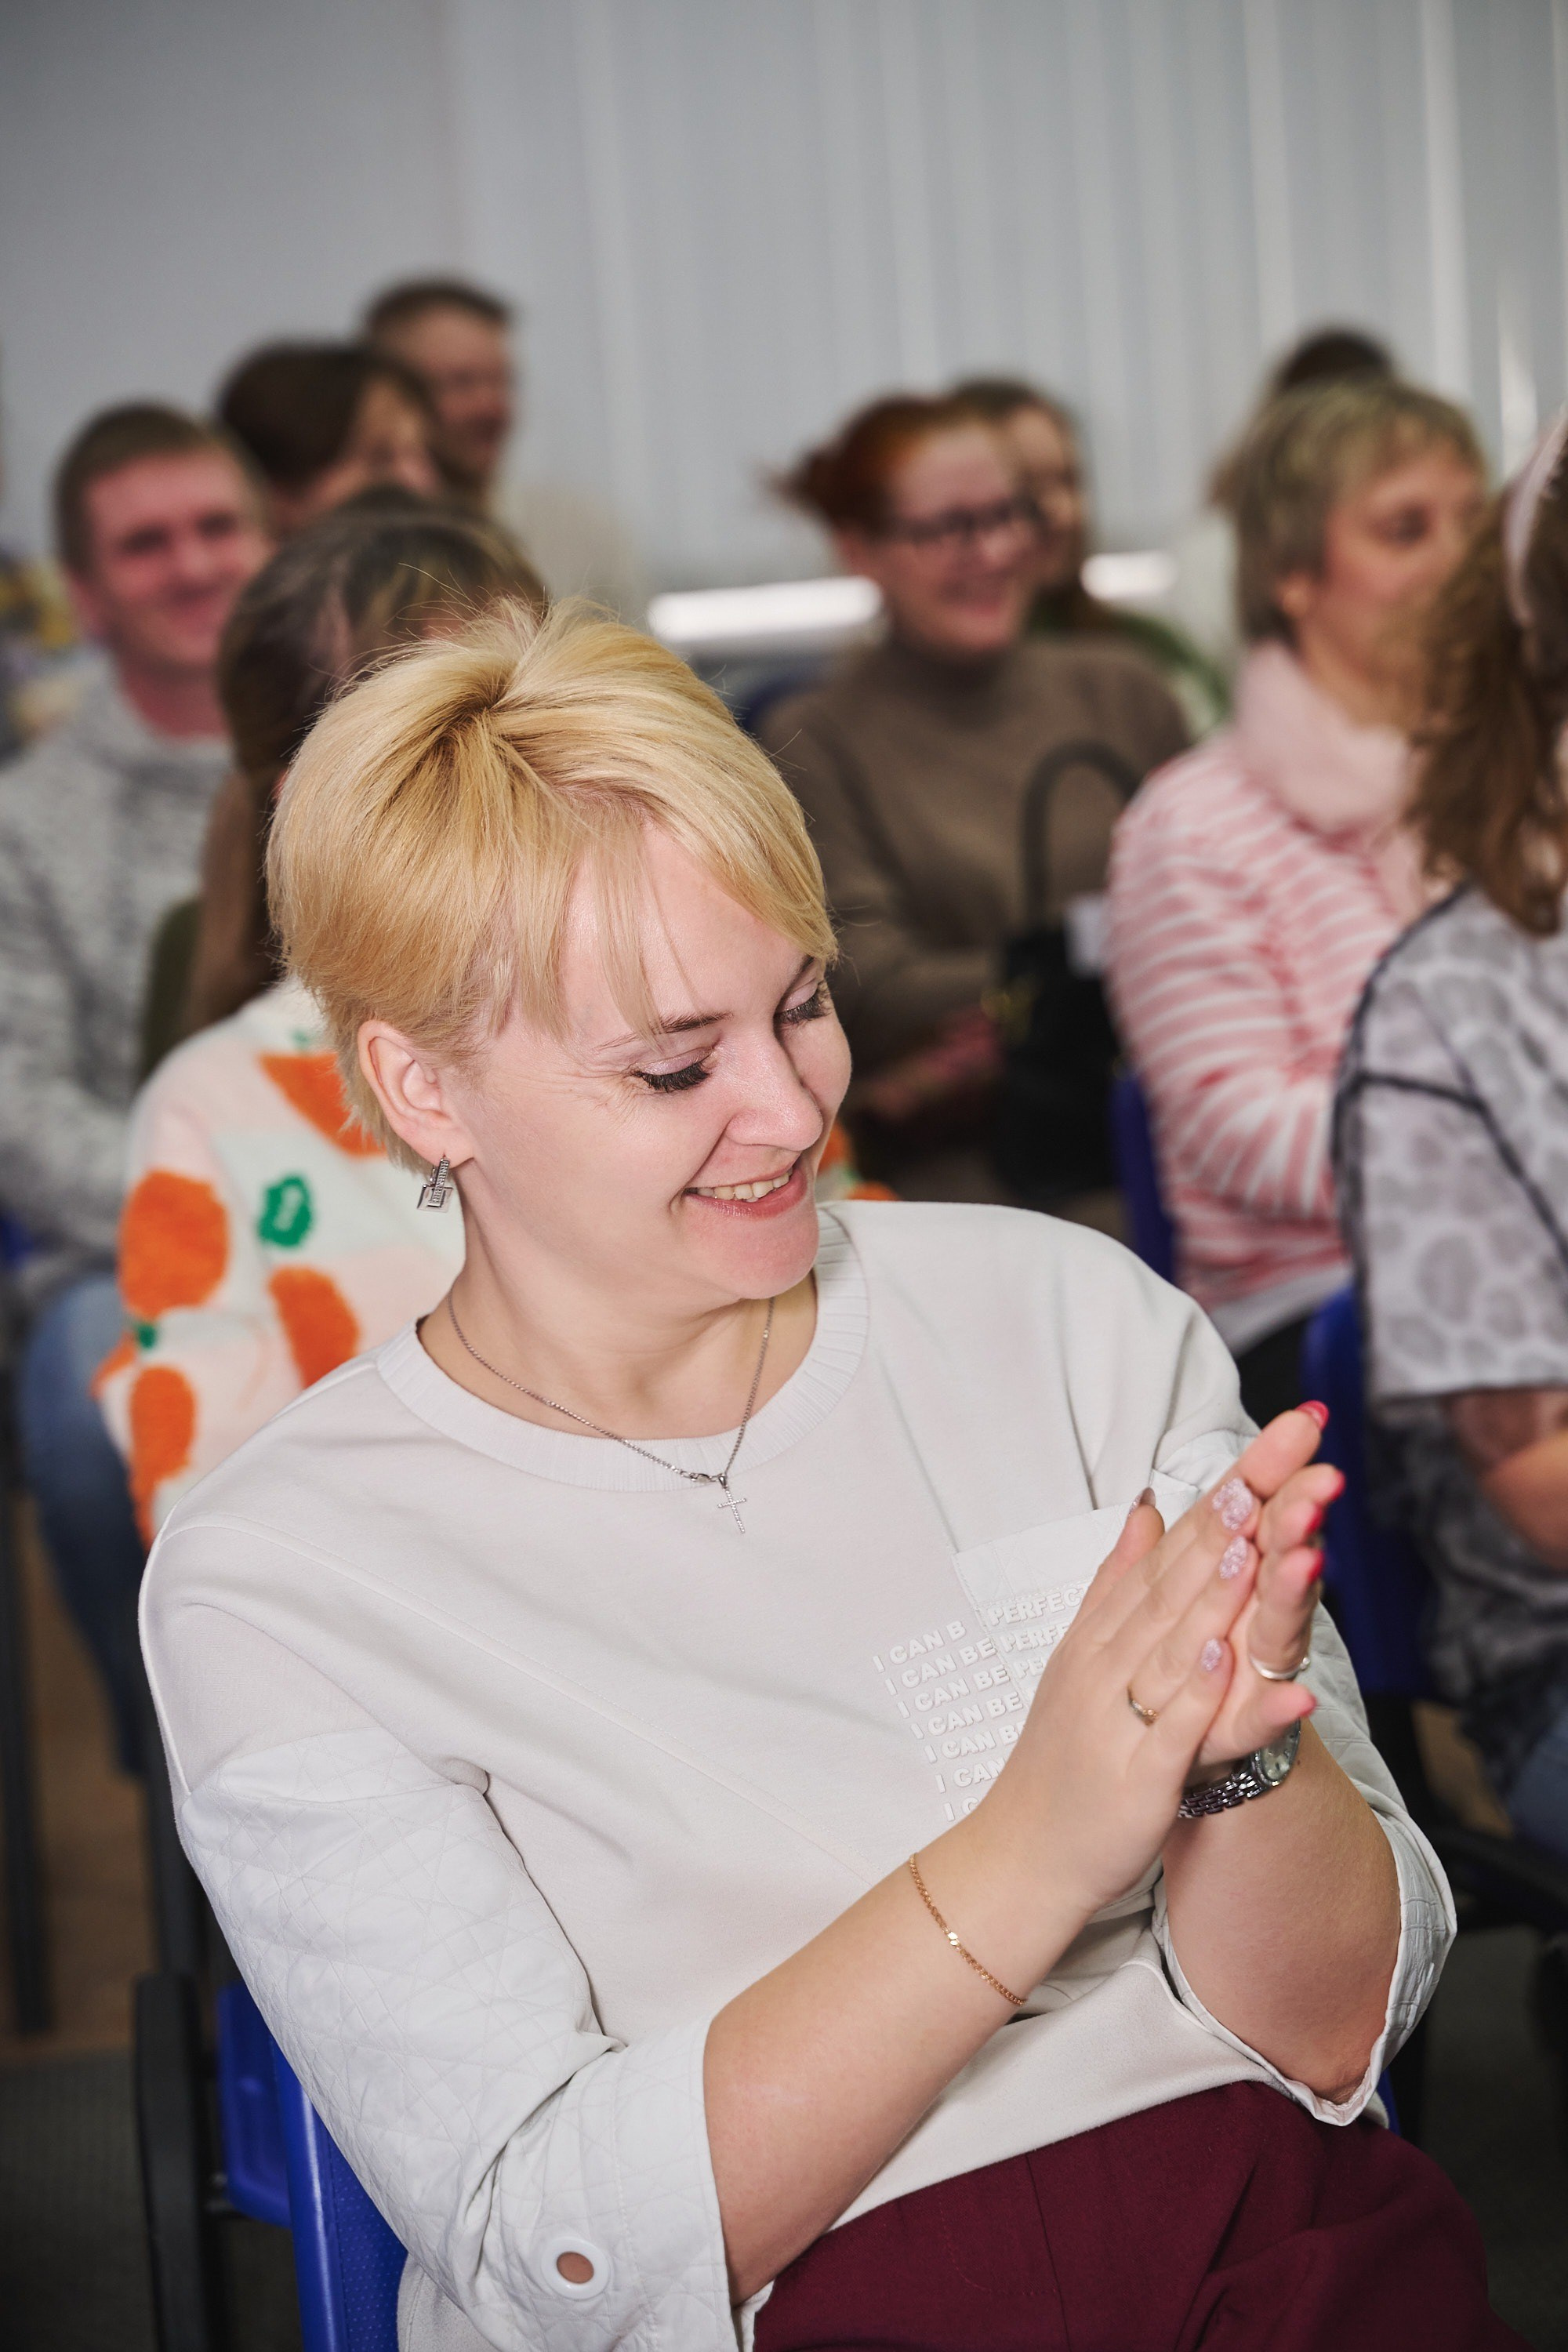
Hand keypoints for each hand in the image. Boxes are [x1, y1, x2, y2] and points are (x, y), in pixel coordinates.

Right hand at [988, 1406, 1326, 1921]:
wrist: (1023, 1852)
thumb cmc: (1065, 1755)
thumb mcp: (1085, 1650)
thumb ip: (1119, 1579)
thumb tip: (1149, 1505)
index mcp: (1108, 1630)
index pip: (1174, 1546)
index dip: (1229, 1491)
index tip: (1277, 1437)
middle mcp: (1112, 1660)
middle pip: (1179, 1577)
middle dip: (1235, 1514)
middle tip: (1283, 1455)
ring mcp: (1123, 1715)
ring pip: (1174, 1641)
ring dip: (1216, 1590)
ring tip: (1261, 1539)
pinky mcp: (1138, 1774)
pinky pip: (1177, 1729)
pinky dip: (1202, 1693)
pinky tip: (1229, 1659)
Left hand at [1188, 1425, 1341, 1768]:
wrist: (1167, 1767)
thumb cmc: (1173, 1682)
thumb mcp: (1159, 1607)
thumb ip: (1165, 1556)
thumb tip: (1150, 1496)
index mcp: (1229, 1582)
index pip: (1249, 1512)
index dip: (1273, 1467)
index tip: (1305, 1418)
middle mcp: (1251, 1619)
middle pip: (1275, 1557)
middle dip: (1295, 1517)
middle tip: (1320, 1478)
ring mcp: (1253, 1674)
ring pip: (1278, 1626)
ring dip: (1292, 1592)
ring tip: (1306, 1558)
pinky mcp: (1243, 1733)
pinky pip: (1264, 1720)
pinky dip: (1277, 1708)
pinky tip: (1297, 1696)